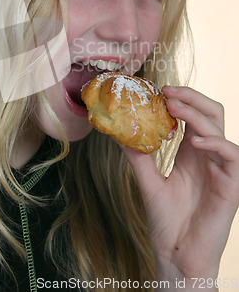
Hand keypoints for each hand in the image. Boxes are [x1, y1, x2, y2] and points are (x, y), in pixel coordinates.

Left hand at [118, 86, 238, 289]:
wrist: (177, 255)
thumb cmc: (167, 222)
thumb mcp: (149, 182)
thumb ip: (138, 156)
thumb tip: (118, 133)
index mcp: (191, 153)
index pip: (193, 115)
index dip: (180, 99)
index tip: (158, 90)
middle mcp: (208, 156)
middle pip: (211, 113)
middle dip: (191, 97)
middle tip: (167, 91)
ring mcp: (221, 169)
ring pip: (219, 128)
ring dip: (197, 113)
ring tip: (173, 107)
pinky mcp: (231, 186)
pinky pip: (232, 155)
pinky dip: (215, 143)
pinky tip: (193, 141)